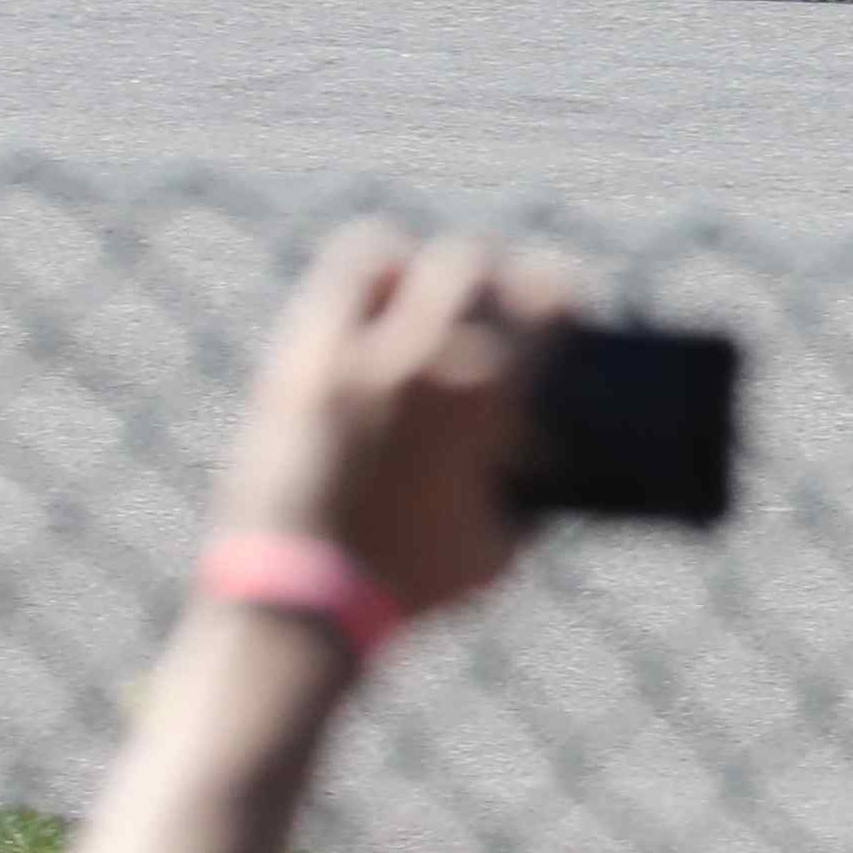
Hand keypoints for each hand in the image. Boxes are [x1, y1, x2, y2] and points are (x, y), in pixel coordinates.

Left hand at [207, 225, 565, 630]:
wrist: (299, 599)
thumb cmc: (405, 585)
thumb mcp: (494, 549)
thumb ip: (521, 500)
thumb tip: (530, 474)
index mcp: (484, 394)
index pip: (546, 300)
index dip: (561, 299)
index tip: (561, 314)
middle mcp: (418, 354)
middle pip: (471, 261)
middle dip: (492, 277)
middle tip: (495, 306)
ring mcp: (346, 350)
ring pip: (387, 253)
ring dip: (413, 268)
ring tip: (421, 299)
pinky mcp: (291, 362)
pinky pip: (326, 290)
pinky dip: (355, 289)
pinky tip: (365, 317)